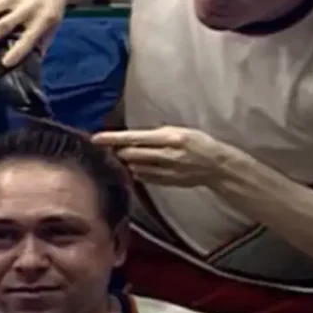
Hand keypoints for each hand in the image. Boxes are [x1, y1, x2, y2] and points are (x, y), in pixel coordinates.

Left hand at [91, 127, 254, 186]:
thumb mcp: (179, 131)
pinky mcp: (166, 182)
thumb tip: (132, 138)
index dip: (112, 138)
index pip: (133, 137)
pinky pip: (144, 177)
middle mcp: (165, 154)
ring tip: (125, 156)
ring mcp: (166, 170)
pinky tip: (139, 167)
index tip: (95, 138)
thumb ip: (156, 135)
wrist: (217, 166)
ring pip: (135, 166)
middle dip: (117, 151)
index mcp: (168, 137)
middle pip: (130, 154)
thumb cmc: (198, 142)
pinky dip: (138, 171)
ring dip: (127, 162)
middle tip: (110, 147)